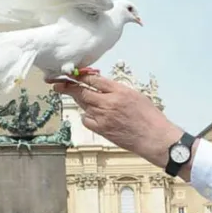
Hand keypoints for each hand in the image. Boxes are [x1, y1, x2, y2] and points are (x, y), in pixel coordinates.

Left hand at [53, 76, 185, 171]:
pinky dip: (87, 116)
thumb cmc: (150, 117)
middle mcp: (109, 103)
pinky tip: (93, 115)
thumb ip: (117, 90)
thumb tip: (102, 86)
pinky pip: (87, 120)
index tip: (71, 74)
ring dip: (79, 101)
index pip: (93, 79)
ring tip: (77, 98)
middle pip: (82, 91)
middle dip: (67, 87)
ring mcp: (104, 117)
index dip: (79, 76)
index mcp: (119, 91)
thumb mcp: (135, 95)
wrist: (155, 138)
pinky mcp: (102, 130)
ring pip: (83, 105)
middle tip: (57, 84)